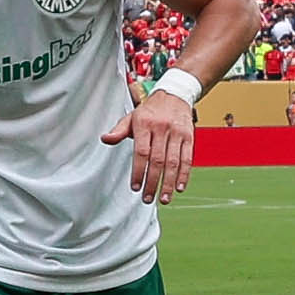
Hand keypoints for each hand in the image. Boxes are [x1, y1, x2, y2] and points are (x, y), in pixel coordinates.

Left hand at [101, 90, 193, 204]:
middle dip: (152, 182)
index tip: (136, 187)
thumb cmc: (151, 111)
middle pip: (157, 160)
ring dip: (169, 183)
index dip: (138, 171)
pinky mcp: (189, 137)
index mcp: (144, 124)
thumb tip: (105, 139)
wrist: (175, 95)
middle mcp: (161, 128)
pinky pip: (187, 158)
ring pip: (173, 162)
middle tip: (147, 198)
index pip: (141, 152)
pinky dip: (184, 175)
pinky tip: (180, 187)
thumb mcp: (132, 117)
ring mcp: (177, 133)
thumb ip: (119, 130)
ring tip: (164, 199)